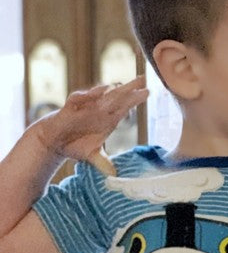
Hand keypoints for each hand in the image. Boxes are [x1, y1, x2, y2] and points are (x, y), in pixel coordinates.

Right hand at [32, 76, 148, 175]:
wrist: (54, 142)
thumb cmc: (75, 144)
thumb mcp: (92, 155)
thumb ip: (103, 162)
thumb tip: (114, 174)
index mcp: (107, 121)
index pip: (124, 108)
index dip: (135, 100)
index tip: (148, 92)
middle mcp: (98, 111)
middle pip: (117, 97)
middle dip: (130, 88)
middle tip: (143, 78)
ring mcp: (85, 108)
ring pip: (103, 95)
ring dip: (115, 89)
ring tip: (129, 83)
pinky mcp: (71, 108)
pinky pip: (82, 98)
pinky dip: (92, 94)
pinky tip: (103, 90)